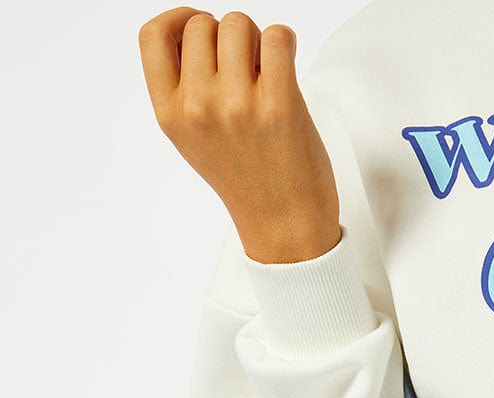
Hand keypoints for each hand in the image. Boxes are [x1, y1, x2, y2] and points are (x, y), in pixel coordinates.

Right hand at [138, 7, 341, 262]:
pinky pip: (278, 36)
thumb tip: (192, 26)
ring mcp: (237, 105)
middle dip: (228, 36)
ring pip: (240, 24)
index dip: (180, 19)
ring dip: (257, 40)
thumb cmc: (245, 179)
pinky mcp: (279, 105)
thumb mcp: (193, 139)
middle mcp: (198, 108)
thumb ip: (183, 88)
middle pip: (204, 24)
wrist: (284, 226)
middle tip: (245, 70)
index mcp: (170, 115)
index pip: (153, 35)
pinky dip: (284, 42)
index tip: (200, 29)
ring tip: (265, 75)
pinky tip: (284, 68)